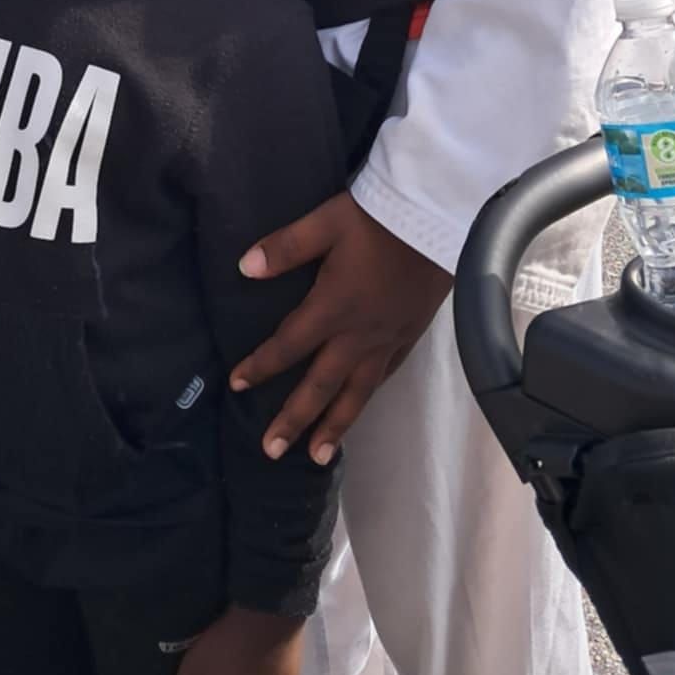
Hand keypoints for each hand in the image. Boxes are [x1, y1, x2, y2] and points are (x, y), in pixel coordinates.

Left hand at [229, 193, 451, 463]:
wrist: (439, 219)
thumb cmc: (380, 219)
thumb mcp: (327, 222)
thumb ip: (286, 247)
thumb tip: (244, 269)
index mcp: (333, 307)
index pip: (289, 345)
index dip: (260, 366)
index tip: (236, 385)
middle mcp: (358, 334)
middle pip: (321, 385)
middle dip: (295, 419)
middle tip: (271, 451)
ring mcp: (387, 339)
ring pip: (357, 392)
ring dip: (335, 425)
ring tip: (318, 456)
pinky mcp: (409, 335)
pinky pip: (384, 375)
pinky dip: (368, 396)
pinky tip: (360, 405)